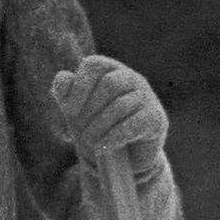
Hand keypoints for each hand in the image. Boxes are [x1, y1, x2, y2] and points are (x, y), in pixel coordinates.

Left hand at [48, 54, 166, 161]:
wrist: (126, 155)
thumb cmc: (99, 126)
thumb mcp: (77, 110)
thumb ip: (66, 92)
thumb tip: (63, 78)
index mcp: (110, 70)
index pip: (94, 64)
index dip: (79, 86)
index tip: (69, 111)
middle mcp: (132, 78)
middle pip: (109, 83)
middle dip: (90, 110)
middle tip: (80, 131)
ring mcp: (147, 97)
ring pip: (121, 105)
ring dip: (99, 126)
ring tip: (90, 142)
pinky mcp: (157, 119)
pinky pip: (135, 124)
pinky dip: (114, 137)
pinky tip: (103, 148)